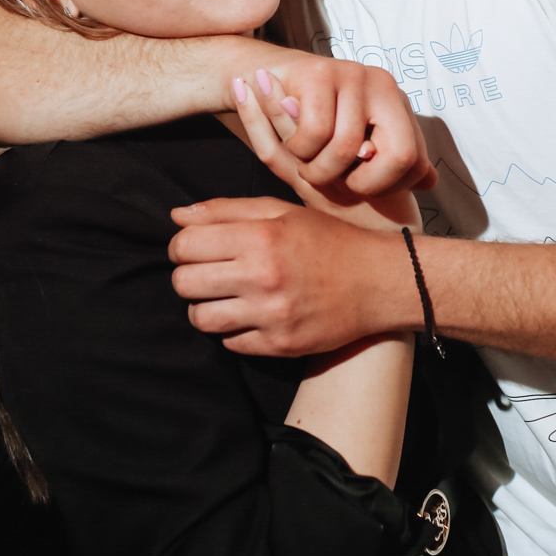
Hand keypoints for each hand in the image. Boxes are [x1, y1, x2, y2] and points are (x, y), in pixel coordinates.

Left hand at [169, 197, 415, 355]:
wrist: (379, 281)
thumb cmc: (328, 240)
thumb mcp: (282, 211)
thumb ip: (226, 210)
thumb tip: (176, 216)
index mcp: (261, 236)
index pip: (185, 245)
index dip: (180, 246)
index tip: (193, 248)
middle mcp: (263, 276)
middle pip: (184, 283)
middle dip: (187, 276)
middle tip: (207, 272)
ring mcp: (271, 315)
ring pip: (200, 318)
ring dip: (204, 306)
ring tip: (223, 296)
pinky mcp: (280, 345)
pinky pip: (229, 343)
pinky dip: (233, 330)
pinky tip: (250, 314)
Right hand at [229, 71, 421, 229]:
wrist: (261, 77)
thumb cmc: (311, 122)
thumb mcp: (354, 148)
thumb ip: (389, 162)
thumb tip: (430, 181)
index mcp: (397, 104)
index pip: (417, 162)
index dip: (389, 188)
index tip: (360, 186)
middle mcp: (383, 84)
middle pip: (400, 155)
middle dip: (365, 185)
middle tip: (337, 185)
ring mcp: (352, 73)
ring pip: (348, 149)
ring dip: (320, 172)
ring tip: (308, 167)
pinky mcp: (318, 71)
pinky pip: (315, 133)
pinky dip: (299, 151)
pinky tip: (293, 145)